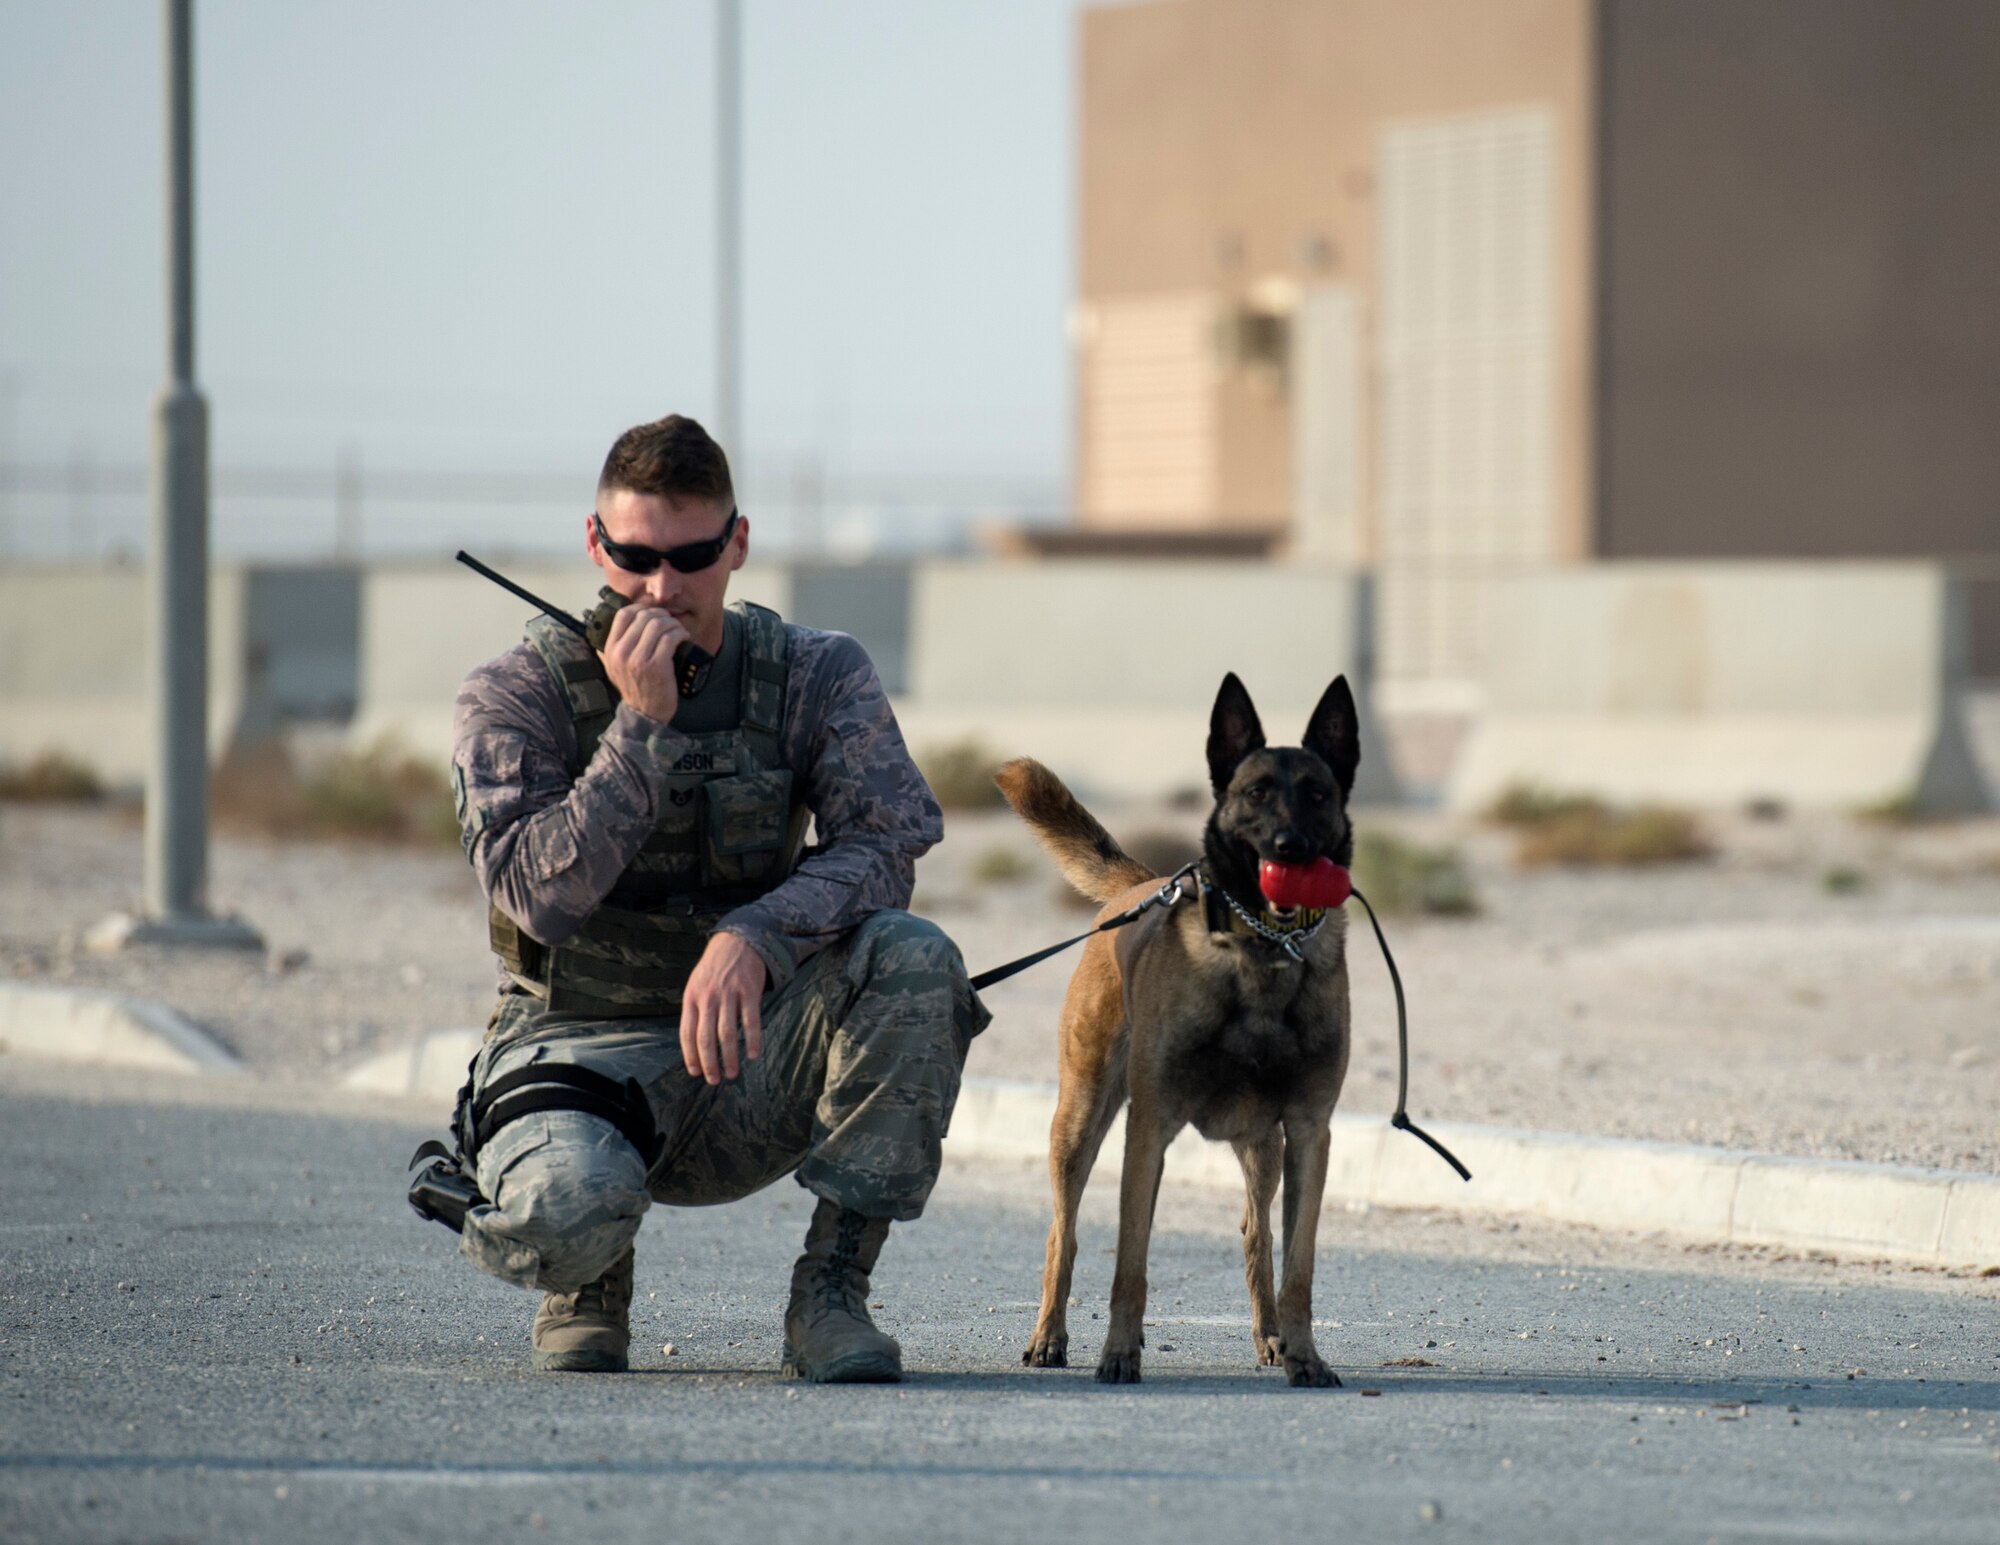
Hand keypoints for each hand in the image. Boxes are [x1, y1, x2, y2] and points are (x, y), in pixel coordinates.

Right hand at [598, 603, 687, 723]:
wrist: (645, 714)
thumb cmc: (634, 689)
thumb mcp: (613, 669)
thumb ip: (608, 650)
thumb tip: (603, 628)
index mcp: (611, 649)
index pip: (624, 614)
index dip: (642, 609)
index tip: (654, 614)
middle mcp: (622, 653)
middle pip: (644, 617)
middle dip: (662, 615)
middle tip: (670, 623)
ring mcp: (639, 659)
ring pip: (658, 625)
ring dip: (673, 624)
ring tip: (679, 630)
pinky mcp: (657, 666)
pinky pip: (670, 638)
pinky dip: (680, 634)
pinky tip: (684, 638)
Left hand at [680, 931, 768, 1083]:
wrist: (737, 941)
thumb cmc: (715, 969)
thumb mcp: (696, 985)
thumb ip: (695, 1010)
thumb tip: (694, 1044)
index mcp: (691, 997)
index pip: (687, 1033)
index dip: (690, 1056)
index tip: (696, 1073)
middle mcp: (708, 997)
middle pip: (706, 1038)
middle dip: (710, 1063)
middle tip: (714, 1080)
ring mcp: (729, 994)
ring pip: (727, 1034)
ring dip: (730, 1058)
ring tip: (733, 1073)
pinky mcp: (749, 991)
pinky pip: (751, 1021)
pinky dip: (752, 1041)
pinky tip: (753, 1055)